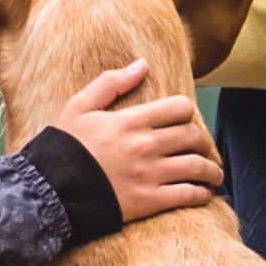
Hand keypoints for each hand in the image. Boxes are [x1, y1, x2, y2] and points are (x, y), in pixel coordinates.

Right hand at [47, 60, 224, 225]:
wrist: (53, 189)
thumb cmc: (65, 147)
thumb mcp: (80, 106)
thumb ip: (111, 83)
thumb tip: (142, 65)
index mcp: (132, 120)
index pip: (180, 108)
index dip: (186, 113)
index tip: (183, 121)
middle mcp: (146, 145)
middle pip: (194, 137)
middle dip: (202, 142)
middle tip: (200, 148)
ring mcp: (150, 174)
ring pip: (197, 167)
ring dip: (210, 170)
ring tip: (212, 174)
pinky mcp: (149, 201)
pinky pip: (187, 195)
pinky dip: (202, 194)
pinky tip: (204, 194)